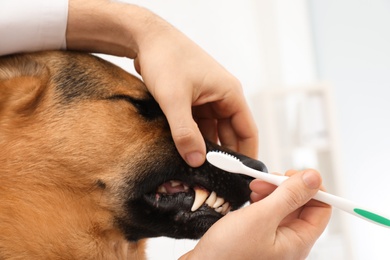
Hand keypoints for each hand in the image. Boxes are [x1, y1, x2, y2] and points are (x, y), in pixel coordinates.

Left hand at [66, 0, 257, 165]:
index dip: (247, 155)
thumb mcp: (174, 99)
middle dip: (224, 155)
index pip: (247, 130)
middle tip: (217, 179)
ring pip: (213, 130)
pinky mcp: (193, 100)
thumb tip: (195, 161)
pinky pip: (199, 124)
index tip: (241, 177)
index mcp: (229, 93)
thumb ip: (185, 132)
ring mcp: (207, 99)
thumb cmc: (165, 59)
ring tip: (201, 170)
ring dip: (207, 147)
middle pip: (230, 133)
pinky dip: (195, 138)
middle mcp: (222, 97)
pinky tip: (187, 152)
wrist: (147, 39)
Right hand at [180, 169, 331, 259]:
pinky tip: (251, 198)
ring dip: (272, 192)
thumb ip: (289, 196)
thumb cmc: (227, 255)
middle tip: (267, 179)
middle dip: (286, 187)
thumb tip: (314, 178)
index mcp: (297, 242)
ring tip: (255, 188)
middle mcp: (288, 242)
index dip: (311, 188)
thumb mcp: (260, 219)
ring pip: (283, 207)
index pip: (321, 209)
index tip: (292, 174)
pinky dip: (262, 201)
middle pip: (301, 205)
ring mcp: (272, 240)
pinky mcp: (258, 236)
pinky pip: (268, 213)